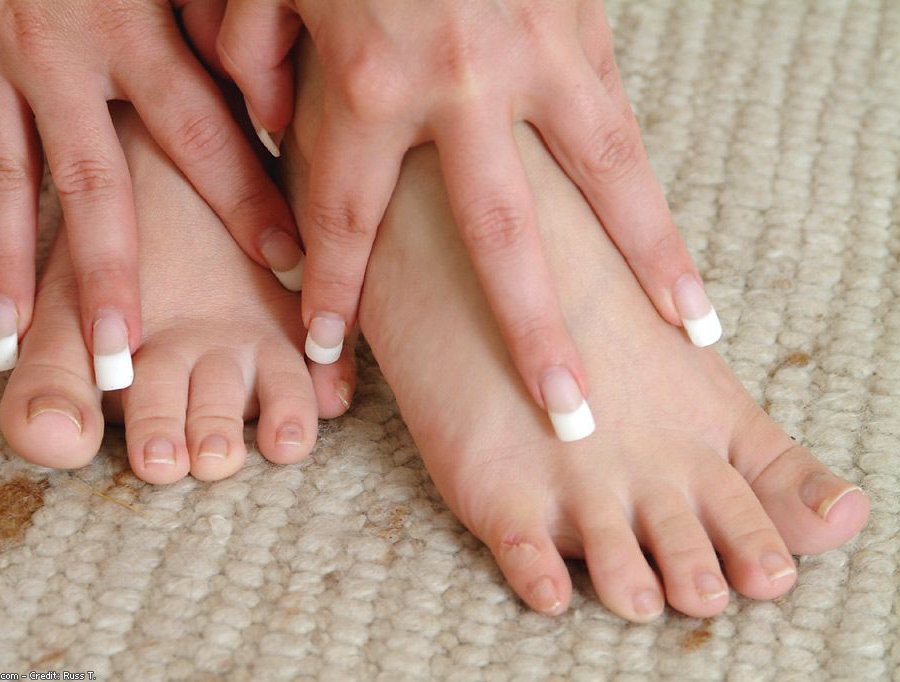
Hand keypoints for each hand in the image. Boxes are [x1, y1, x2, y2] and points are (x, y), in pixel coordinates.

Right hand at [0, 0, 303, 389]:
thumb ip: (215, 12)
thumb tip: (271, 76)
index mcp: (128, 27)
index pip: (201, 135)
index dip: (248, 205)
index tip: (291, 268)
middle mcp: (56, 55)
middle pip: (91, 188)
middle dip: (107, 281)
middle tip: (121, 364)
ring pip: (3, 183)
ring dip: (8, 272)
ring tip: (11, 346)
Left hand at [217, 0, 721, 438]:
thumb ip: (252, 59)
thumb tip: (273, 125)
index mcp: (368, 83)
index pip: (343, 221)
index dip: (330, 291)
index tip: (327, 351)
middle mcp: (462, 87)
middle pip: (501, 240)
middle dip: (531, 335)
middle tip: (566, 415)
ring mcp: (536, 56)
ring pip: (605, 181)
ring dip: (649, 261)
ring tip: (688, 331)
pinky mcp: (582, 23)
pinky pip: (621, 120)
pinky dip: (648, 185)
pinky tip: (671, 229)